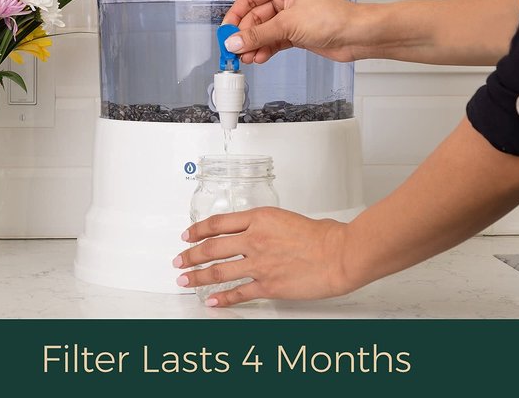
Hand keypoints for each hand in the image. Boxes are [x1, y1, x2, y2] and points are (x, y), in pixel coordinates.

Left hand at [172, 207, 354, 305]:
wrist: (339, 253)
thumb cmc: (323, 235)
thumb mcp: (287, 218)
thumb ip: (267, 225)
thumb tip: (258, 234)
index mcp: (260, 217)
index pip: (219, 223)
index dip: (198, 230)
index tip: (188, 234)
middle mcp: (255, 239)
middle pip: (212, 247)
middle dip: (191, 255)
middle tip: (179, 260)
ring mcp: (259, 263)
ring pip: (219, 271)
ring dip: (198, 277)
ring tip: (186, 280)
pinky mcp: (268, 285)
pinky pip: (239, 292)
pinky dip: (223, 298)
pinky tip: (213, 301)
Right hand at [221, 0, 359, 63]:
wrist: (356, 35)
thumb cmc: (332, 18)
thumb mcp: (288, 25)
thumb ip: (258, 35)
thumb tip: (234, 41)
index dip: (235, 15)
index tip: (226, 32)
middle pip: (255, 17)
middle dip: (245, 35)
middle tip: (234, 50)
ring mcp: (290, 17)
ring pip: (263, 31)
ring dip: (254, 45)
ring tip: (245, 58)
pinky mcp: (296, 33)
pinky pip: (273, 40)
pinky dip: (265, 49)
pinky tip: (258, 57)